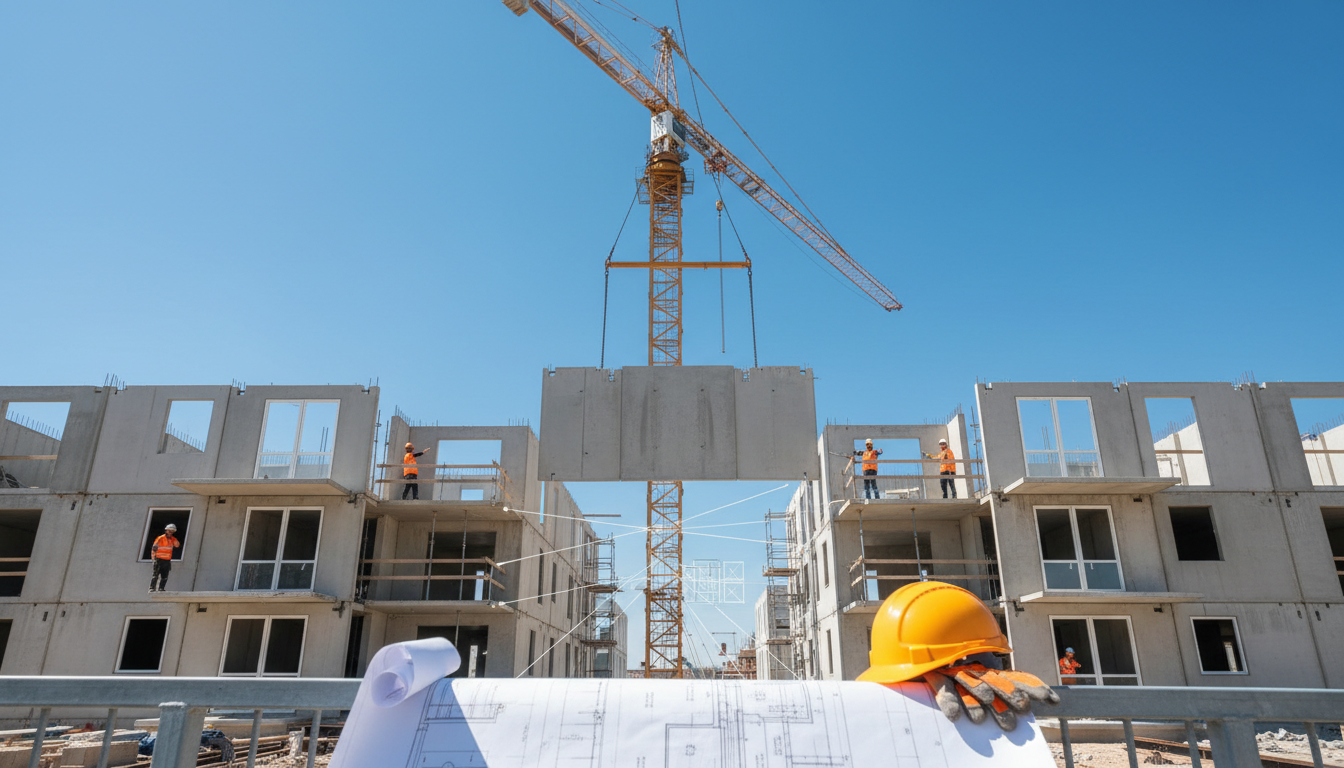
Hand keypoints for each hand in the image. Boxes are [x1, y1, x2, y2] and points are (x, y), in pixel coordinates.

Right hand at [923, 664, 1058, 730]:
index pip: (1017, 679)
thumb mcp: (981, 690)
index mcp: (991, 675)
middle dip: (1010, 693)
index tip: (1053, 699)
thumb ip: (1002, 699)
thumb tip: (1031, 708)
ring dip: (978, 697)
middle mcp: (977, 672)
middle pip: (997, 681)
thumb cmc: (954, 682)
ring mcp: (956, 674)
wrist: (920, 658)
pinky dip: (950, 701)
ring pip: (971, 683)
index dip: (1034, 687)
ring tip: (983, 717)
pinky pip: (943, 689)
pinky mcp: (935, 676)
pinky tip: (956, 716)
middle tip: (1020, 708)